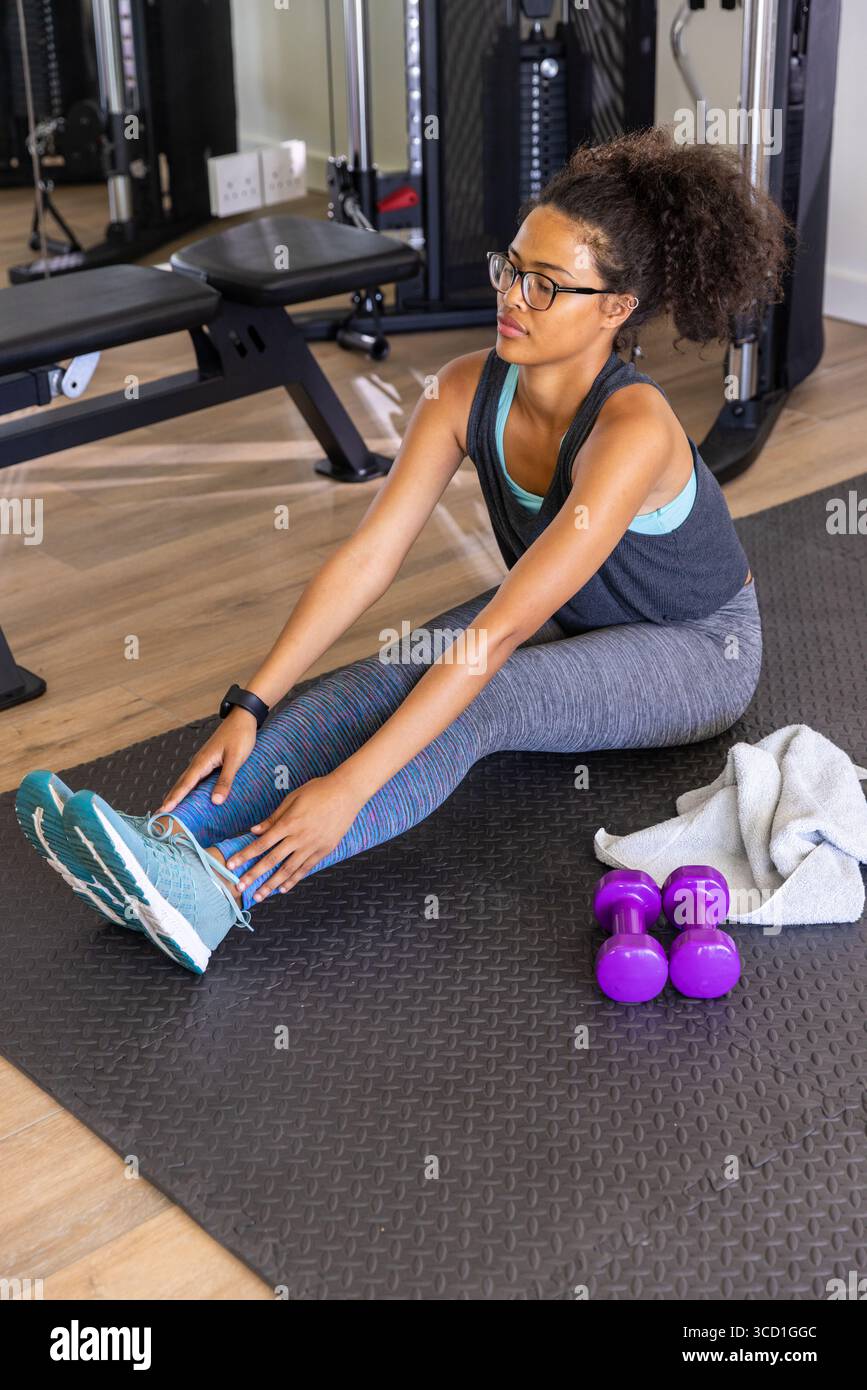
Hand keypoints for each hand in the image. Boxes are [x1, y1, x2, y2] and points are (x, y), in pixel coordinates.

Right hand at [158, 706, 257, 812]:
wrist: (243, 718)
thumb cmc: (240, 736)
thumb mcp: (235, 759)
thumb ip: (225, 780)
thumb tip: (215, 801)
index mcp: (202, 761)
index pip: (185, 784)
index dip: (175, 798)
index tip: (164, 810)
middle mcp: (199, 762)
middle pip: (181, 784)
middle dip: (171, 799)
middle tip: (160, 815)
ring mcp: (203, 762)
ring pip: (187, 781)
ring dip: (178, 794)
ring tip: (169, 808)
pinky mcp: (209, 762)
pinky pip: (195, 778)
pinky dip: (188, 788)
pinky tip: (188, 795)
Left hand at [227, 773, 360, 898]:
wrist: (347, 793)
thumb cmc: (319, 790)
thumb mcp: (293, 798)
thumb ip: (273, 817)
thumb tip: (254, 831)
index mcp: (289, 823)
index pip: (262, 843)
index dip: (245, 854)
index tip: (231, 864)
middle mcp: (300, 838)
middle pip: (272, 860)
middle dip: (254, 875)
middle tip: (239, 887)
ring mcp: (313, 846)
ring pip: (288, 869)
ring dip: (271, 884)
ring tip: (259, 896)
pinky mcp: (324, 850)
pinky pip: (306, 868)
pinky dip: (293, 880)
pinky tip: (282, 889)